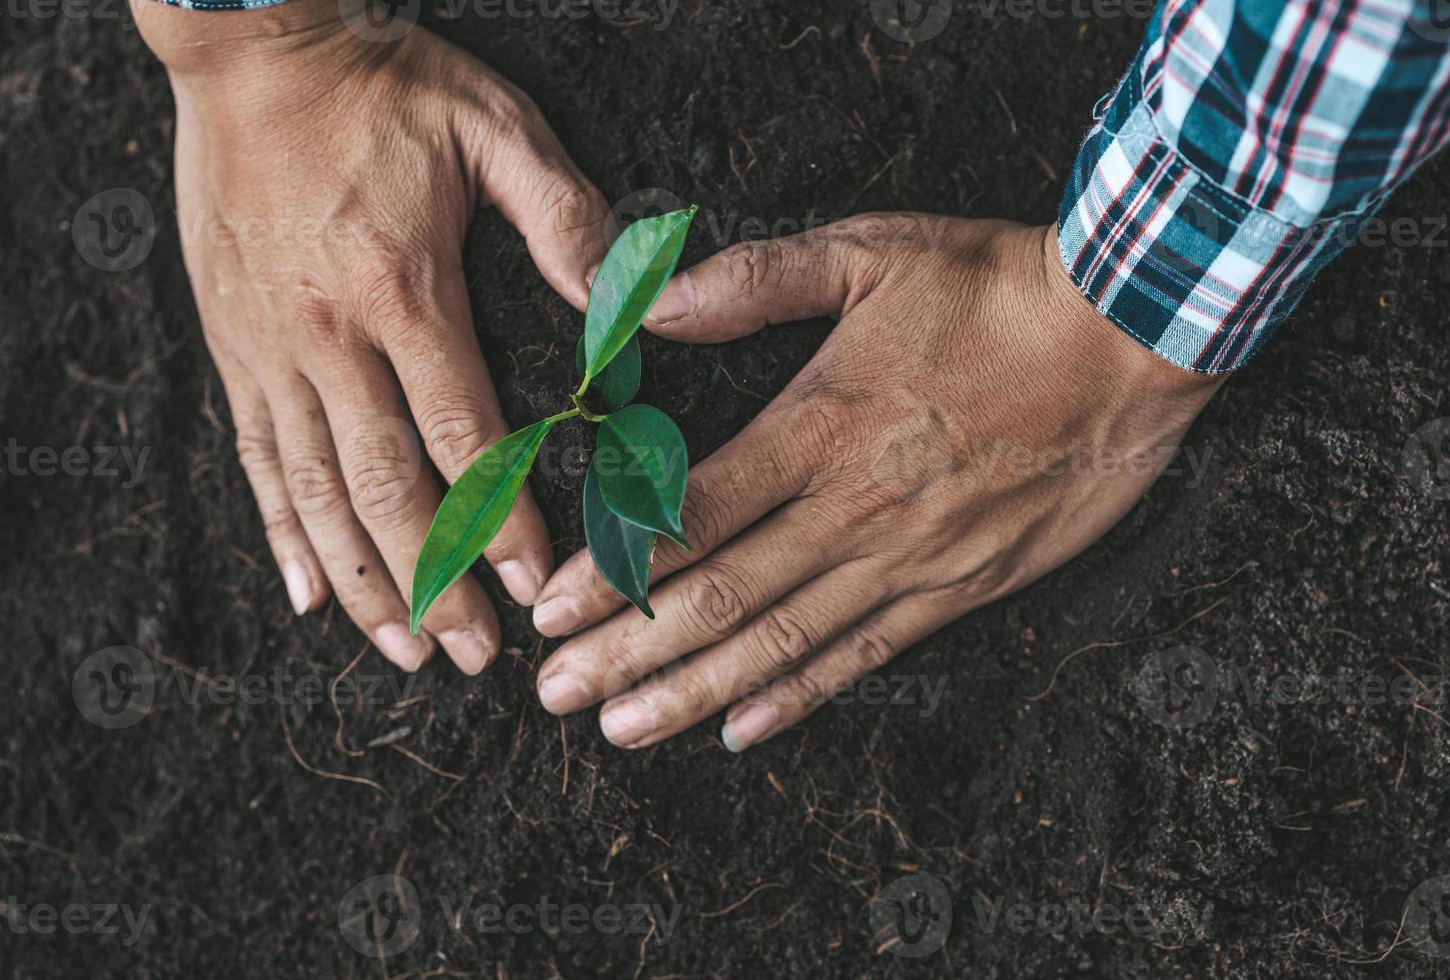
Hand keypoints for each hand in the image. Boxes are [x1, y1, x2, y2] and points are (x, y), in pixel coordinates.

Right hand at [134, 1, 608, 672]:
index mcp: (403, 290)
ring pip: (314, 493)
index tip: (535, 588)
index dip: (502, 522)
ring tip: (405, 649)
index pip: (463, 436)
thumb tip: (623, 301)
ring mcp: (271, 348)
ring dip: (365, 581)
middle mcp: (330, 336)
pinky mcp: (233, 347)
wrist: (252, 49)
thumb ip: (563, 216)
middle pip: (387, 488)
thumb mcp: (493, 125)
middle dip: (437, 581)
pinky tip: (308, 593)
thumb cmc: (382, 84)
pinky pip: (254, 457)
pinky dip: (279, 533)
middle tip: (476, 654)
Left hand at [530, 216, 1222, 749]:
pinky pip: (866, 655)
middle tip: (555, 692)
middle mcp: (854, 506)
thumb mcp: (871, 250)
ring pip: (782, 641)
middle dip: (627, 650)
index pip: (691, 514)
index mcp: (820, 424)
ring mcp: (909, 557)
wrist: (1129, 337)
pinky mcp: (961, 587)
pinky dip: (801, 698)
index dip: (614, 569)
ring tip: (620, 728)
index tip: (553, 608)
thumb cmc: (996, 289)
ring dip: (692, 691)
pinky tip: (742, 731)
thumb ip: (755, 280)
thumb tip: (657, 302)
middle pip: (720, 594)